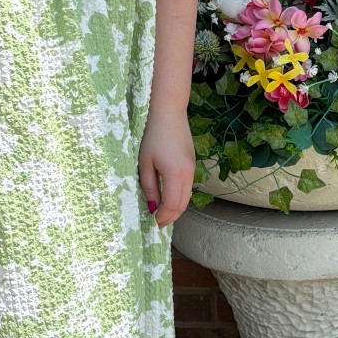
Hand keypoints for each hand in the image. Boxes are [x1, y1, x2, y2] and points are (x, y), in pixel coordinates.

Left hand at [138, 107, 194, 228]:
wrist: (168, 112)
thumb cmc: (152, 135)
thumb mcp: (145, 163)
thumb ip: (149, 187)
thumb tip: (152, 207)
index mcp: (175, 174)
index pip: (172, 205)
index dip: (162, 217)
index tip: (152, 223)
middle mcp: (188, 174)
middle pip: (183, 205)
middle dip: (170, 217)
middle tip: (157, 224)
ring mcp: (192, 169)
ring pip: (187, 197)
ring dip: (175, 209)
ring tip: (161, 214)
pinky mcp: (192, 164)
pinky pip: (188, 188)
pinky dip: (179, 198)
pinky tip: (168, 199)